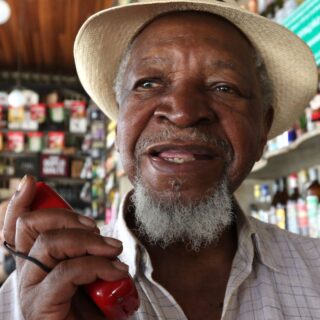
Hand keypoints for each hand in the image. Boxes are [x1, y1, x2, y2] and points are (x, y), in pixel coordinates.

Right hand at [3, 176, 128, 319]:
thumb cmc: (95, 307)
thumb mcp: (91, 270)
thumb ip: (84, 251)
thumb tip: (93, 231)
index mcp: (36, 262)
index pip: (17, 228)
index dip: (19, 202)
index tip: (31, 182)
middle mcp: (27, 273)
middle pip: (30, 225)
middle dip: (67, 216)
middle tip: (97, 229)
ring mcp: (30, 290)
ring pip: (49, 242)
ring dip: (89, 241)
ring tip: (114, 251)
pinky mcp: (40, 307)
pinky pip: (66, 271)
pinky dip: (97, 265)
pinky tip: (116, 272)